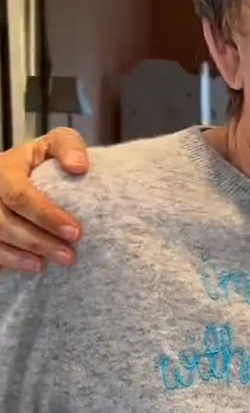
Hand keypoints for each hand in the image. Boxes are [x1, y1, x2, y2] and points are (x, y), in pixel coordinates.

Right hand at [0, 127, 89, 272]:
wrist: (12, 173)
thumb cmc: (39, 161)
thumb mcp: (53, 144)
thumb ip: (68, 147)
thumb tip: (79, 167)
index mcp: (2, 169)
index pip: (18, 194)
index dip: (45, 215)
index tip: (75, 232)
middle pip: (3, 221)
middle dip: (37, 241)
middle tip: (69, 256)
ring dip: (19, 256)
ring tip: (47, 265)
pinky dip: (5, 261)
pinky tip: (27, 267)